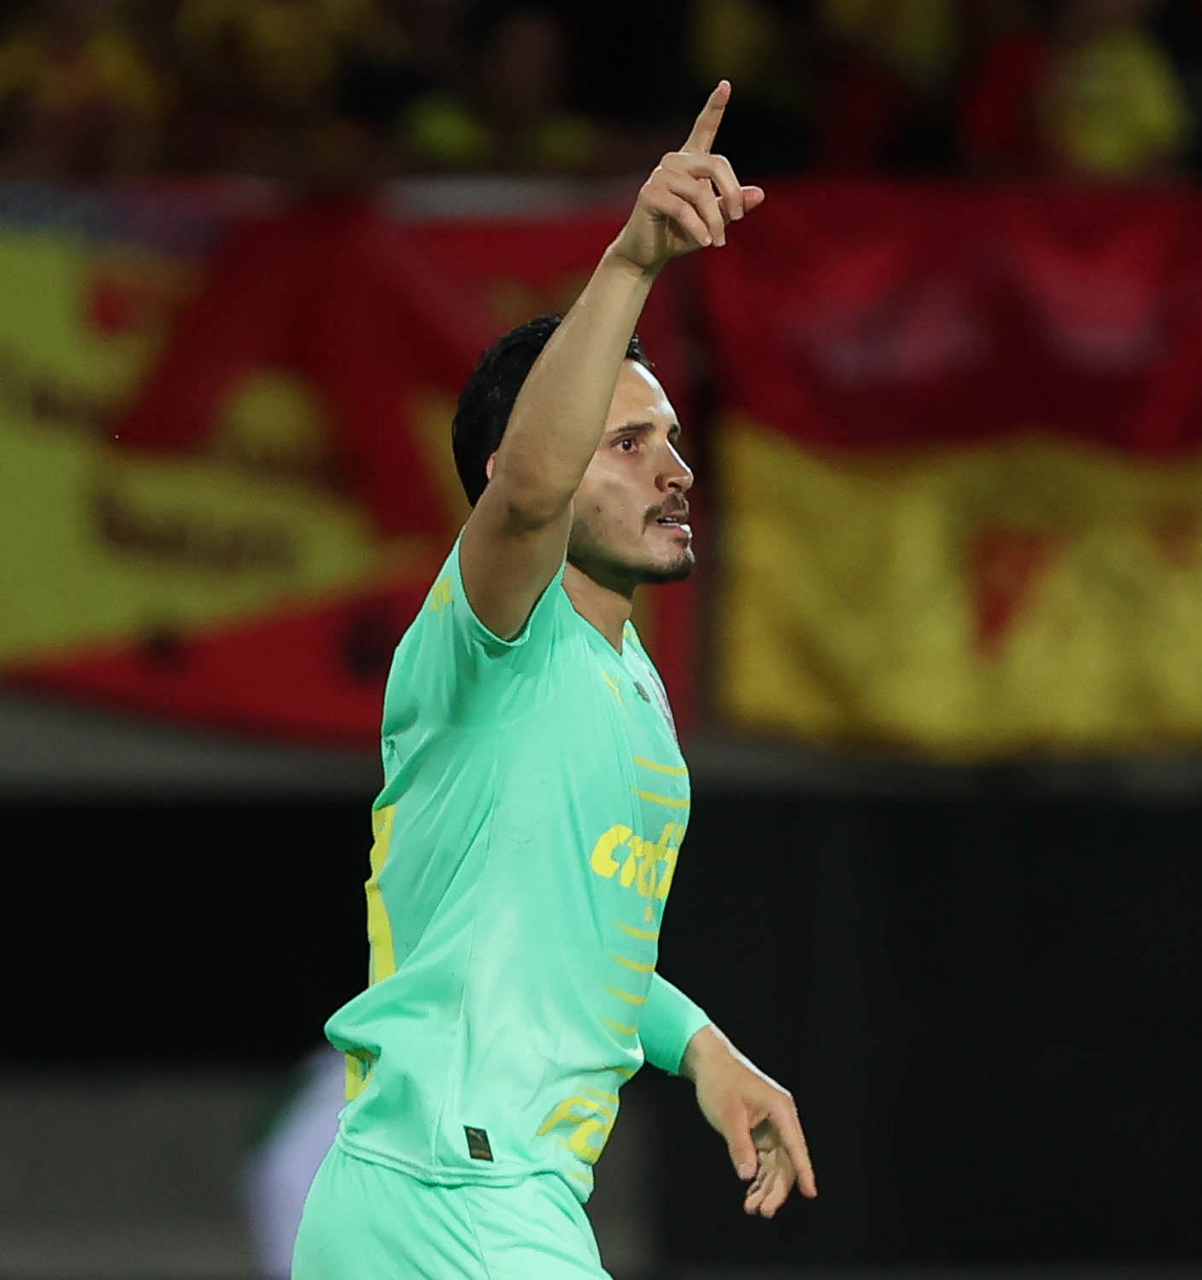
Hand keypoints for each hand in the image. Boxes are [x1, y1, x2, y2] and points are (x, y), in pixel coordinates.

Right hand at [610, 80, 764, 273]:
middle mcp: (675, 162)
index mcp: (690, 162)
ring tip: (716, 241)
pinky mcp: (650, 193)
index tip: (725, 85)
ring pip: (701, 192)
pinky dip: (698, 227)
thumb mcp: (713, 220)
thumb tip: (760, 193)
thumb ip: (733, 206)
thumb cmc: (680, 234)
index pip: (704, 129)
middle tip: (737, 219)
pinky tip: (704, 241)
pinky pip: (683, 208)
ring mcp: (660, 175)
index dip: (714, 107)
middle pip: (716, 164)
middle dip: (732, 194)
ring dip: (714, 221)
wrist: (647, 253)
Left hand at [683, 1025, 816, 1217]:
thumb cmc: (719, 1082)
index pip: (795, 1146)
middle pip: (786, 1160)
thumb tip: (748, 1176)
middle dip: (776, 1188)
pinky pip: (765, 1158)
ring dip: (766, 1186)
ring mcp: (772, 1125)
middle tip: (762, 1210)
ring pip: (776, 1163)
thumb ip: (739, 1145)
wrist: (709, 1061)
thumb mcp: (727, 1115)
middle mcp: (781, 1118)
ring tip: (752, 1208)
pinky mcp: (761, 1130)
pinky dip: (759, 1176)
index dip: (804, 1171)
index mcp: (780, 1108)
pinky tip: (751, 1193)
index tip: (810, 1192)